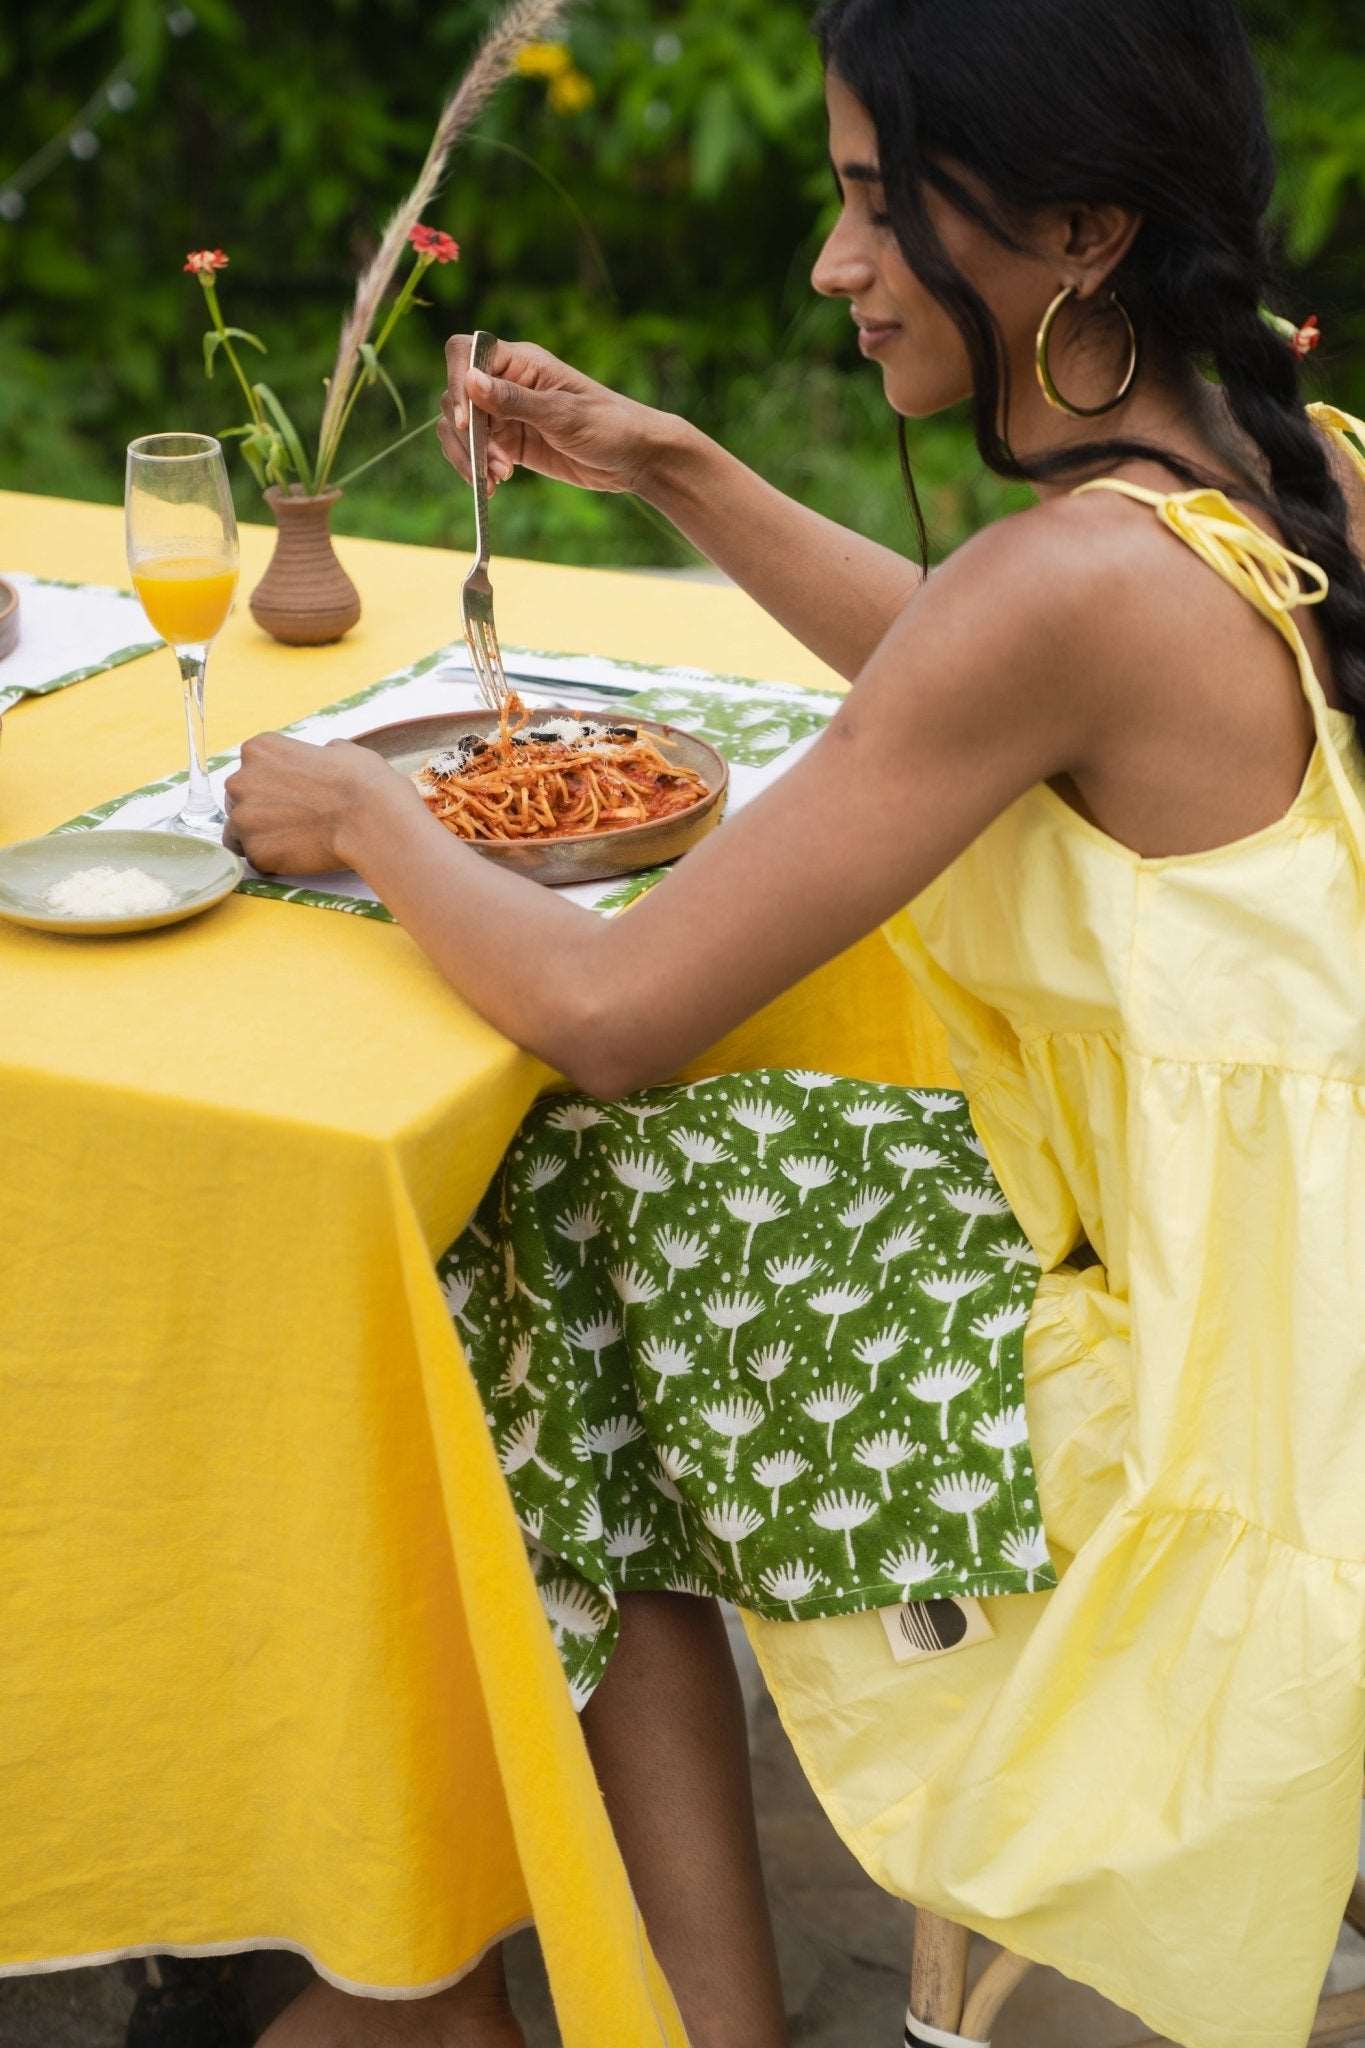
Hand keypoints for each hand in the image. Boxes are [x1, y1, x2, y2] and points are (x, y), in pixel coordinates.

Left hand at [223, 733, 419, 874]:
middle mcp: (240, 780)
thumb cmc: (362, 781)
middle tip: (293, 821)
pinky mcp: (256, 853)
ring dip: (263, 838)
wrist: (371, 818)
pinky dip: (276, 861)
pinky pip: (259, 859)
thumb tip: (324, 756)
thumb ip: (317, 753)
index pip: (249, 770)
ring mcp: (244, 819)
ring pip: (240, 834)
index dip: (271, 786)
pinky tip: (302, 855)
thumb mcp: (340, 750)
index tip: (292, 796)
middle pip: (238, 801)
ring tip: (297, 841)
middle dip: (260, 812)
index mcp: (258, 749)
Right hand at [438, 335, 674, 497]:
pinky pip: (475, 452)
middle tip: (493, 465)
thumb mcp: (562, 414)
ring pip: (460, 428)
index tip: (467, 423)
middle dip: (466, 435)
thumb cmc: (608, 425)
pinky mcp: (509, 443)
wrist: (633, 458)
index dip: (456, 383)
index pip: (465, 353)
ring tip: (496, 479)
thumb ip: (514, 400)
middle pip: (455, 396)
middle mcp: (506, 383)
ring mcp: (505, 414)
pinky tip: (495, 485)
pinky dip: (476, 469)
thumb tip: (470, 380)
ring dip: (469, 456)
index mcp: (521, 362)